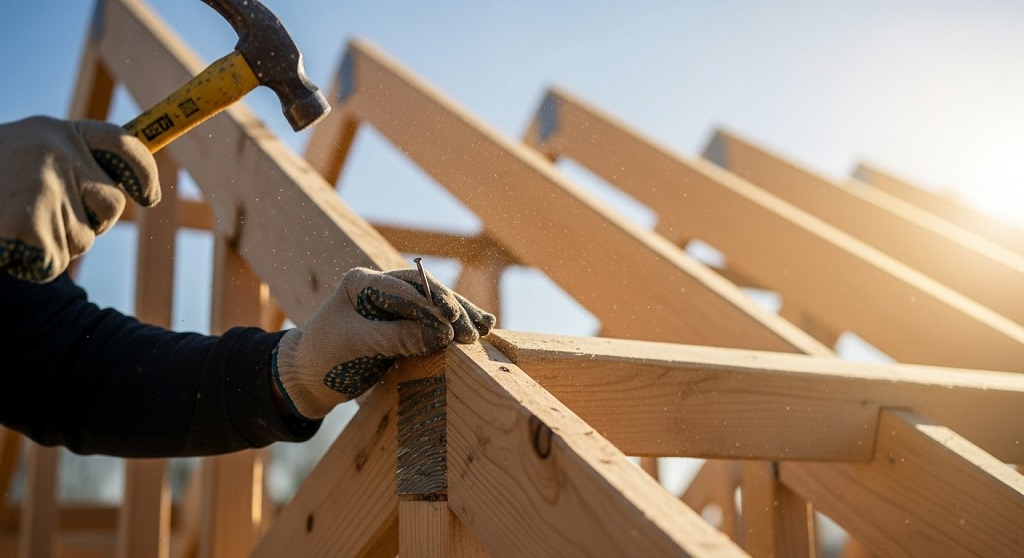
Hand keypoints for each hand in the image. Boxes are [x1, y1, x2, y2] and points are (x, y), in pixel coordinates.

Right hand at [0, 116, 159, 281]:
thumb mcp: (31, 155)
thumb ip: (74, 162)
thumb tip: (133, 189)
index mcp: (57, 130)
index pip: (124, 146)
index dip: (143, 173)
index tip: (148, 197)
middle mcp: (57, 151)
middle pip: (112, 203)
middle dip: (91, 219)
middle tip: (45, 213)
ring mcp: (45, 185)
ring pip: (85, 237)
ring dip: (59, 242)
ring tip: (17, 222)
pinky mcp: (31, 222)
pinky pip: (58, 260)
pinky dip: (38, 262)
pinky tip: (11, 244)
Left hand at [273, 266, 495, 418]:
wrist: (305, 379)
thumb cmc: (323, 358)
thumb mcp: (356, 346)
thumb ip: (398, 337)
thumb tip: (443, 334)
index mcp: (361, 281)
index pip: (403, 288)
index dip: (430, 305)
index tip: (452, 325)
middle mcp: (379, 287)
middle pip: (425, 291)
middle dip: (451, 309)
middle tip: (473, 330)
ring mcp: (392, 305)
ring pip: (433, 304)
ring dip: (460, 316)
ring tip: (485, 328)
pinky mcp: (401, 324)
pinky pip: (432, 320)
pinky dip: (453, 326)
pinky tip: (479, 328)